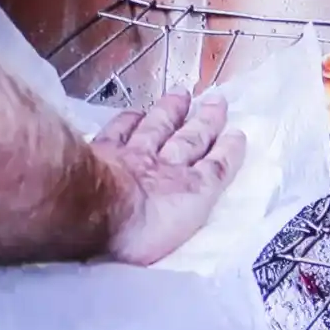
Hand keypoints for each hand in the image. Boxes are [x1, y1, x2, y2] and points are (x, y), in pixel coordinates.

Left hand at [90, 87, 245, 265]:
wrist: (91, 210)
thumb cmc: (136, 234)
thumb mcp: (180, 230)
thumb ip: (192, 211)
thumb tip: (203, 198)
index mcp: (190, 191)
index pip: (216, 167)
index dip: (228, 151)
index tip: (238, 134)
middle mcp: (167, 168)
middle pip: (191, 139)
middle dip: (207, 121)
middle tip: (218, 101)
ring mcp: (134, 155)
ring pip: (158, 127)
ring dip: (171, 111)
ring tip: (181, 95)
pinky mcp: (104, 150)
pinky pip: (120, 130)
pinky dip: (129, 119)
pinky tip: (135, 112)